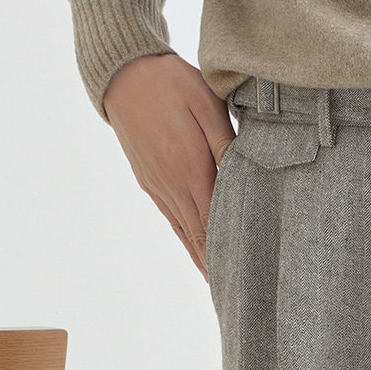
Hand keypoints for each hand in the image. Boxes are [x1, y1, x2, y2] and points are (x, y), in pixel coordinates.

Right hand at [102, 53, 236, 281]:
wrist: (127, 77)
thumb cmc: (174, 84)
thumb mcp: (206, 104)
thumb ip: (225, 141)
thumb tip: (243, 171)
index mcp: (189, 167)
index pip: (214, 218)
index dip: (228, 247)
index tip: (243, 273)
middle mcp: (171, 184)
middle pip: (197, 233)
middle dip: (215, 262)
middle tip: (234, 292)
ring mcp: (156, 184)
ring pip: (182, 229)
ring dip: (199, 255)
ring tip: (217, 281)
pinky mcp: (148, 179)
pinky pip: (170, 216)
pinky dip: (185, 236)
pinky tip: (193, 246)